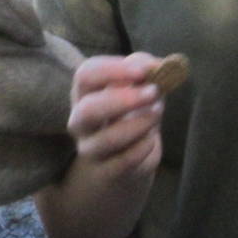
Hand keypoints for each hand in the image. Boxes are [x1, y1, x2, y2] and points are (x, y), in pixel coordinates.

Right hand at [67, 53, 166, 182]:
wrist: (123, 162)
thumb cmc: (130, 116)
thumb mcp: (137, 88)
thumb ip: (144, 70)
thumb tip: (157, 65)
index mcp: (84, 94)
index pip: (85, 75)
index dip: (113, 70)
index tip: (143, 71)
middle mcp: (80, 121)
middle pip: (88, 109)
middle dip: (124, 100)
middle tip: (154, 93)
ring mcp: (90, 148)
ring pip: (107, 139)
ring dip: (139, 124)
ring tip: (157, 114)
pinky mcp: (106, 171)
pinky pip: (124, 161)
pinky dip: (143, 147)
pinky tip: (152, 139)